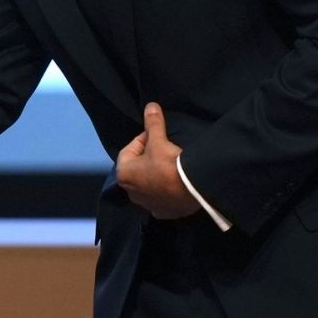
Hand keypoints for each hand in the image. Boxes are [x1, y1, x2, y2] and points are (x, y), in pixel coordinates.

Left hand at [117, 102, 199, 219]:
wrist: (193, 190)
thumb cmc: (169, 164)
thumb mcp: (159, 141)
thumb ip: (153, 123)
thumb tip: (150, 106)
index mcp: (124, 174)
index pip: (130, 150)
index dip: (143, 139)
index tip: (157, 137)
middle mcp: (130, 192)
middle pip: (139, 168)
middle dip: (150, 158)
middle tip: (165, 150)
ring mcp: (147, 204)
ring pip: (150, 184)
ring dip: (157, 174)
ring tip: (172, 166)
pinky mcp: (164, 212)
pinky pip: (162, 198)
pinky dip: (167, 191)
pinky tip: (176, 184)